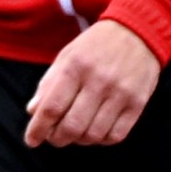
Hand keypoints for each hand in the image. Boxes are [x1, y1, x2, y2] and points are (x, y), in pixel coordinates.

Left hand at [23, 16, 163, 147]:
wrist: (138, 31)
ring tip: (76, 133)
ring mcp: (120, 93)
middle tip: (54, 137)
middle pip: (72, 126)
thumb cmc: (96, 46)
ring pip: (93, 135)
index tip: (32, 140)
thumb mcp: (67, 56)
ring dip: (79, 140)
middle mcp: (98, 81)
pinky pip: (116, 135)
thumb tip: (33, 112)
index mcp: (75, 67)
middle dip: (57, 138)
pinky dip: (101, 140)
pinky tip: (96, 131)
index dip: (38, 129)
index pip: (51, 108)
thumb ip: (48, 84)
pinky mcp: (138, 103)